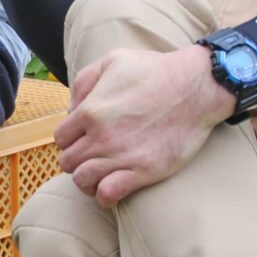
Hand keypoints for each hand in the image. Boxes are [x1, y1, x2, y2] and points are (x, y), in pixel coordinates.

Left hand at [55, 45, 235, 205]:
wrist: (196, 87)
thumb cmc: (156, 71)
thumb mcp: (113, 60)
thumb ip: (84, 81)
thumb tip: (71, 110)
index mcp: (90, 111)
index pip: (61, 138)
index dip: (69, 141)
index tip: (82, 140)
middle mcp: (101, 136)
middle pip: (68, 162)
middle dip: (76, 161)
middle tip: (91, 157)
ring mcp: (121, 156)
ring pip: (82, 181)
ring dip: (87, 180)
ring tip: (98, 176)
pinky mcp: (143, 171)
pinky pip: (108, 194)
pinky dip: (105, 196)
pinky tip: (111, 189)